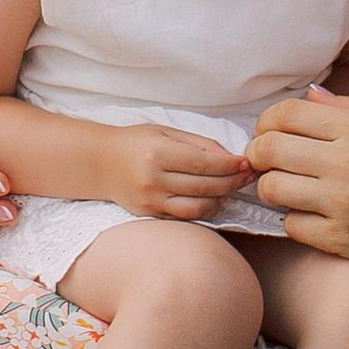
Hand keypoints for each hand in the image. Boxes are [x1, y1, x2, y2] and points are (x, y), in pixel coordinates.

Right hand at [102, 123, 253, 221]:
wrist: (100, 163)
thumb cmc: (135, 142)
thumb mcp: (164, 131)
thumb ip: (197, 143)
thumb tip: (228, 156)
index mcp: (158, 153)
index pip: (203, 162)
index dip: (229, 165)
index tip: (246, 163)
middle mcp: (154, 179)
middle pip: (204, 186)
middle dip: (232, 181)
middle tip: (248, 176)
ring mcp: (152, 200)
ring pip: (198, 206)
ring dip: (222, 198)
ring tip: (232, 188)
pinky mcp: (150, 214)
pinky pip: (186, 216)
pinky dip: (205, 209)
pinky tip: (214, 199)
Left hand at [247, 88, 348, 277]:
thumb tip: (311, 96)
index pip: (284, 114)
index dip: (267, 122)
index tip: (270, 133)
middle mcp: (345, 161)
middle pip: (267, 149)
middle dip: (258, 154)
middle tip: (267, 162)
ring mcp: (342, 203)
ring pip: (272, 189)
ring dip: (273, 188)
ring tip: (289, 190)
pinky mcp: (343, 240)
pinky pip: (292, 226)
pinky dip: (295, 221)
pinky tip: (311, 218)